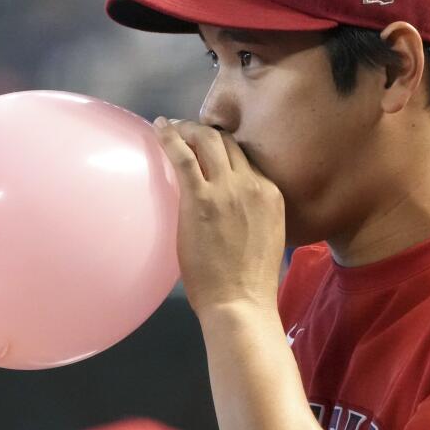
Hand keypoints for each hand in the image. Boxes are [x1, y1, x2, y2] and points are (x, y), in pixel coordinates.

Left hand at [153, 118, 284, 315]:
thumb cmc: (250, 283)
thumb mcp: (265, 237)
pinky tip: (158, 128)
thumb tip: (232, 210)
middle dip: (204, 130)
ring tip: (170, 127)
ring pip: (207, 141)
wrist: (241, 302)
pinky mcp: (201, 199)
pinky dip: (169, 137)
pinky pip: (183, 156)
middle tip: (185, 130)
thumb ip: (253, 214)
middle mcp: (253, 184)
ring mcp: (227, 190)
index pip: (246, 157)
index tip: (208, 145)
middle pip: (228, 142)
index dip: (225, 146)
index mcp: (270, 194)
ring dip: (187, 128)